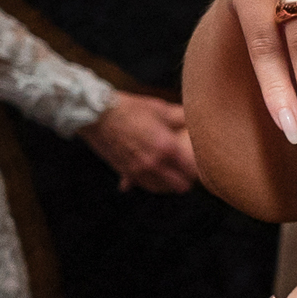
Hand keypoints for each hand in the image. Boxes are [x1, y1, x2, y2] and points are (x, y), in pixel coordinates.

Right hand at [82, 93, 197, 191]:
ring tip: (171, 173)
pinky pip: (143, 185)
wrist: (97, 115)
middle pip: (180, 186)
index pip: (192, 170)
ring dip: (168, 183)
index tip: (199, 162)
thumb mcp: (159, 109)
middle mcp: (154, 164)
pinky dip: (150, 182)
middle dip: (186, 179)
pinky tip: (151, 175)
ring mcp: (139, 171)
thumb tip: (194, 116)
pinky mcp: (126, 172)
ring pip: (162, 189)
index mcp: (167, 148)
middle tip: (187, 170)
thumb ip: (180, 116)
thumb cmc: (130, 108)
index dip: (198, 168)